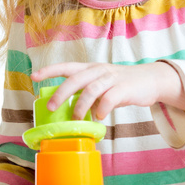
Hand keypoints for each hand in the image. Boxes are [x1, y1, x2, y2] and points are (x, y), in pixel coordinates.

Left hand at [30, 61, 184, 121]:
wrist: (150, 80)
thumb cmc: (122, 85)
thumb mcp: (102, 84)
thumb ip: (86, 92)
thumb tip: (68, 109)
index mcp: (90, 69)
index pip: (66, 67)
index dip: (49, 71)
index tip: (33, 76)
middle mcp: (99, 71)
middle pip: (75, 78)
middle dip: (61, 93)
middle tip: (51, 108)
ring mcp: (112, 78)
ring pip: (90, 90)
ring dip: (80, 106)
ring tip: (77, 118)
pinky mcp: (124, 88)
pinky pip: (109, 99)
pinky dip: (101, 109)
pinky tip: (99, 117)